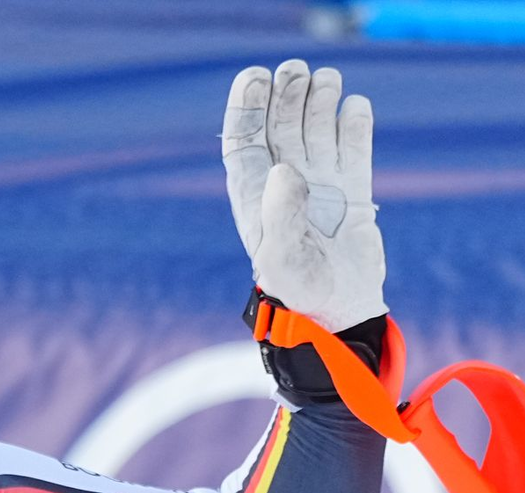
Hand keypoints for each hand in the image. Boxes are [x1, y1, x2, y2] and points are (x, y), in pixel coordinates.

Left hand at [222, 59, 386, 332]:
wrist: (338, 314)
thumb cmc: (298, 293)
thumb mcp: (282, 259)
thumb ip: (281, 215)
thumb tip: (284, 168)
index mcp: (254, 201)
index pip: (244, 144)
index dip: (246, 108)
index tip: (255, 77)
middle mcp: (284, 189)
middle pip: (280, 128)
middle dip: (286, 96)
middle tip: (296, 72)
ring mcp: (319, 188)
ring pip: (315, 131)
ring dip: (318, 102)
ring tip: (325, 80)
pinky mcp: (352, 194)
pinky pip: (353, 150)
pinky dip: (354, 125)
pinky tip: (354, 107)